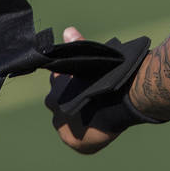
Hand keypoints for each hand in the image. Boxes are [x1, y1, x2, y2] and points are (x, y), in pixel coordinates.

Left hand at [51, 26, 119, 153]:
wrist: (115, 100)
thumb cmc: (105, 75)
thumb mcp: (90, 59)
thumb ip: (78, 45)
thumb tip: (68, 29)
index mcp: (57, 83)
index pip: (58, 81)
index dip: (69, 81)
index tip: (81, 81)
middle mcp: (54, 104)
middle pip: (58, 101)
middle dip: (70, 100)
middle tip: (90, 99)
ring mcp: (61, 124)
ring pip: (65, 121)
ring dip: (75, 119)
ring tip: (94, 115)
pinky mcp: (72, 141)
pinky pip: (76, 139)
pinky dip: (84, 135)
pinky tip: (95, 129)